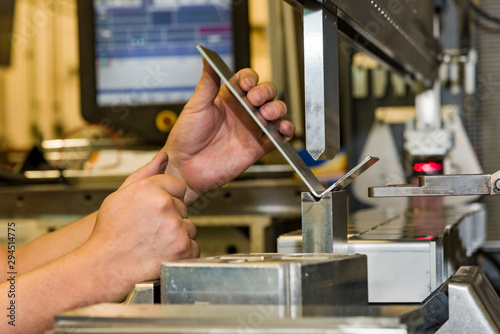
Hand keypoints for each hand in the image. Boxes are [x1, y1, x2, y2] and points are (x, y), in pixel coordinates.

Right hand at [82, 152, 198, 295]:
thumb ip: (146, 173)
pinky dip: (183, 252)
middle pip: (183, 207)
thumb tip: (163, 157)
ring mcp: (175, 227)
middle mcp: (164, 205)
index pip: (178, 186)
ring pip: (190, 227)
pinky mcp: (184, 248)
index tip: (155, 212)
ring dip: (178, 235)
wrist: (103, 268)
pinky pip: (194, 246)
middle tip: (150, 230)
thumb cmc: (110, 234)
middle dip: (172, 218)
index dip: (167, 199)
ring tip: (155, 243)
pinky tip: (163, 254)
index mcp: (149, 188)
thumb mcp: (120, 196)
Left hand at [163, 59, 294, 204]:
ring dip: (277, 108)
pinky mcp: (259, 147)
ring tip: (267, 113)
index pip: (247, 80)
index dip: (250, 78)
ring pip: (276, 111)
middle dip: (265, 92)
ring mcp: (252, 128)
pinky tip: (282, 128)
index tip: (245, 84)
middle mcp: (243, 111)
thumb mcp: (195, 106)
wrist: (186, 168)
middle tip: (255, 100)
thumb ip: (207, 82)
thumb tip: (206, 57)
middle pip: (266, 93)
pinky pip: (279, 136)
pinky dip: (286, 130)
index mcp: (228, 98)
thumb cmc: (185, 138)